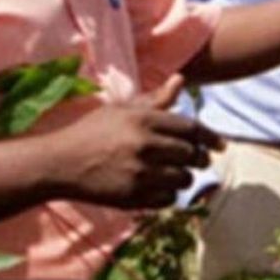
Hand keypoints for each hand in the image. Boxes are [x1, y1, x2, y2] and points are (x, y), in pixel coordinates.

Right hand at [41, 75, 222, 208]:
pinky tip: (160, 188)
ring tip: (178, 174)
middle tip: (199, 160)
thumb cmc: (92, 132)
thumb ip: (155, 99)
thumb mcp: (122, 110)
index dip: (211, 138)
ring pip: (184, 179)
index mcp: (144, 120)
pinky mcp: (132, 198)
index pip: (192, 129)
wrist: (59, 164)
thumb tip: (181, 80)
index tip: (220, 146)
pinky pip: (168, 199)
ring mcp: (139, 174)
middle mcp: (144, 146)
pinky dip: (169, 195)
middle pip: (192, 155)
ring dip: (185, 177)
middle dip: (200, 158)